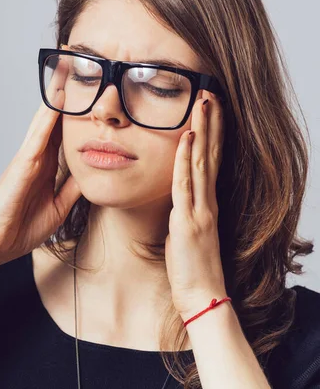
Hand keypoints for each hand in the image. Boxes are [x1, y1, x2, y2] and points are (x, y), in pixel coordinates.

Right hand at [0, 68, 81, 268]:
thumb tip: (92, 172)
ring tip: (67, 65)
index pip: (64, 129)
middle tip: (76, 59)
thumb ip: (73, 187)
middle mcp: (38, 154)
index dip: (77, 107)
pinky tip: (57, 99)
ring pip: (45, 117)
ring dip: (56, 92)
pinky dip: (48, 117)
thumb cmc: (22, 226)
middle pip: (54, 115)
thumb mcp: (60, 205)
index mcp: (47, 163)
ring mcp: (28, 157)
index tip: (90, 85)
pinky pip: (38, 136)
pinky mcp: (22, 165)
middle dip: (64, 87)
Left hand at [165, 90, 226, 321]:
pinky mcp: (187, 221)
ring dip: (202, 130)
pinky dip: (186, 159)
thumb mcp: (187, 232)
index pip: (211, 160)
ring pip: (202, 161)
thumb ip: (184, 212)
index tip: (211, 109)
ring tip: (203, 102)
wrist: (203, 297)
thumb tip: (176, 200)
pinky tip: (187, 138)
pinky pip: (186, 184)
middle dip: (210, 121)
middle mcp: (207, 201)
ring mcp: (200, 209)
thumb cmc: (193, 267)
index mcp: (206, 202)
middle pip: (211, 153)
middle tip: (210, 92)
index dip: (212, 132)